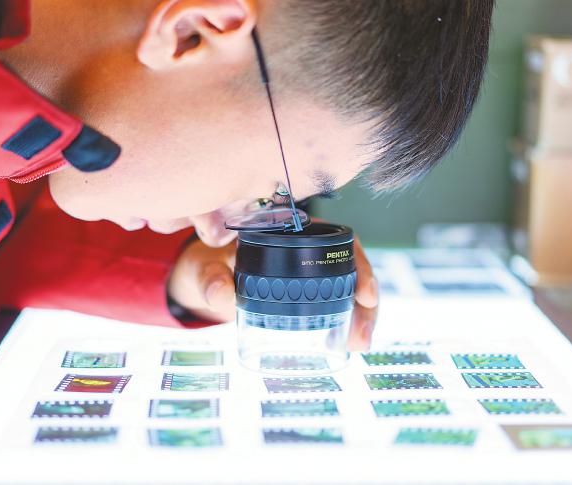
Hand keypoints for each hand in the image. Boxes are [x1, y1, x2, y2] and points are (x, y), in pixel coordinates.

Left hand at [167, 235, 378, 349]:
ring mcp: (311, 268)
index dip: (358, 263)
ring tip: (360, 345)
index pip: (336, 239)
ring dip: (362, 315)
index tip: (366, 295)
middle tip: (362, 336)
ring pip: (350, 286)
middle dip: (366, 301)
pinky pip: (338, 300)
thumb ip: (211, 281)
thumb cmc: (208, 263)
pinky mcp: (309, 289)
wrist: (205, 277)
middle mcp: (307, 244)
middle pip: (352, 265)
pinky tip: (351, 343)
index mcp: (291, 227)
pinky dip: (348, 320)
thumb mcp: (207, 269)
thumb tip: (221, 295)